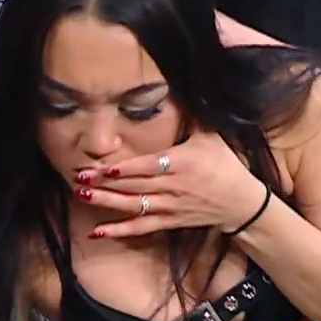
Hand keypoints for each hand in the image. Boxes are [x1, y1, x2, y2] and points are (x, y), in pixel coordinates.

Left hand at [76, 131, 266, 238]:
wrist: (241, 202)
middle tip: (78, 177)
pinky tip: (98, 231)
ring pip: (133, 206)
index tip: (105, 166)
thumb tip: (175, 89)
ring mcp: (170, 207)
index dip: (126, 169)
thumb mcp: (211, 136)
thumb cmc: (225, 164)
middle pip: (134, 185)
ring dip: (107, 202)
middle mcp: (173, 186)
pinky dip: (120, 230)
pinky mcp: (169, 222)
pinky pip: (142, 227)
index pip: (149, 166)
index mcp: (182, 163)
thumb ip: (191, 116)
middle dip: (105, 182)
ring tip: (82, 196)